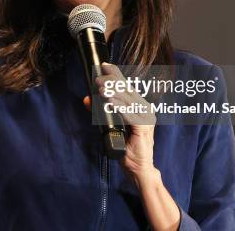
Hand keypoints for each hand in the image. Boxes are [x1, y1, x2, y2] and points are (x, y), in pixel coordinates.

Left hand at [83, 62, 157, 180]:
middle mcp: (145, 109)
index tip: (104, 65)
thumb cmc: (127, 148)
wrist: (138, 168)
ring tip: (101, 89)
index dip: (116, 74)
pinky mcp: (144, 128)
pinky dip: (119, 107)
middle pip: (127, 90)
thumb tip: (87, 98)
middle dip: (112, 82)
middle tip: (98, 78)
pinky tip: (110, 102)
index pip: (127, 87)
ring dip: (114, 93)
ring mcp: (146, 118)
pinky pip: (130, 115)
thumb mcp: (110, 125)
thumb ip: (101, 111)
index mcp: (139, 106)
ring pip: (128, 101)